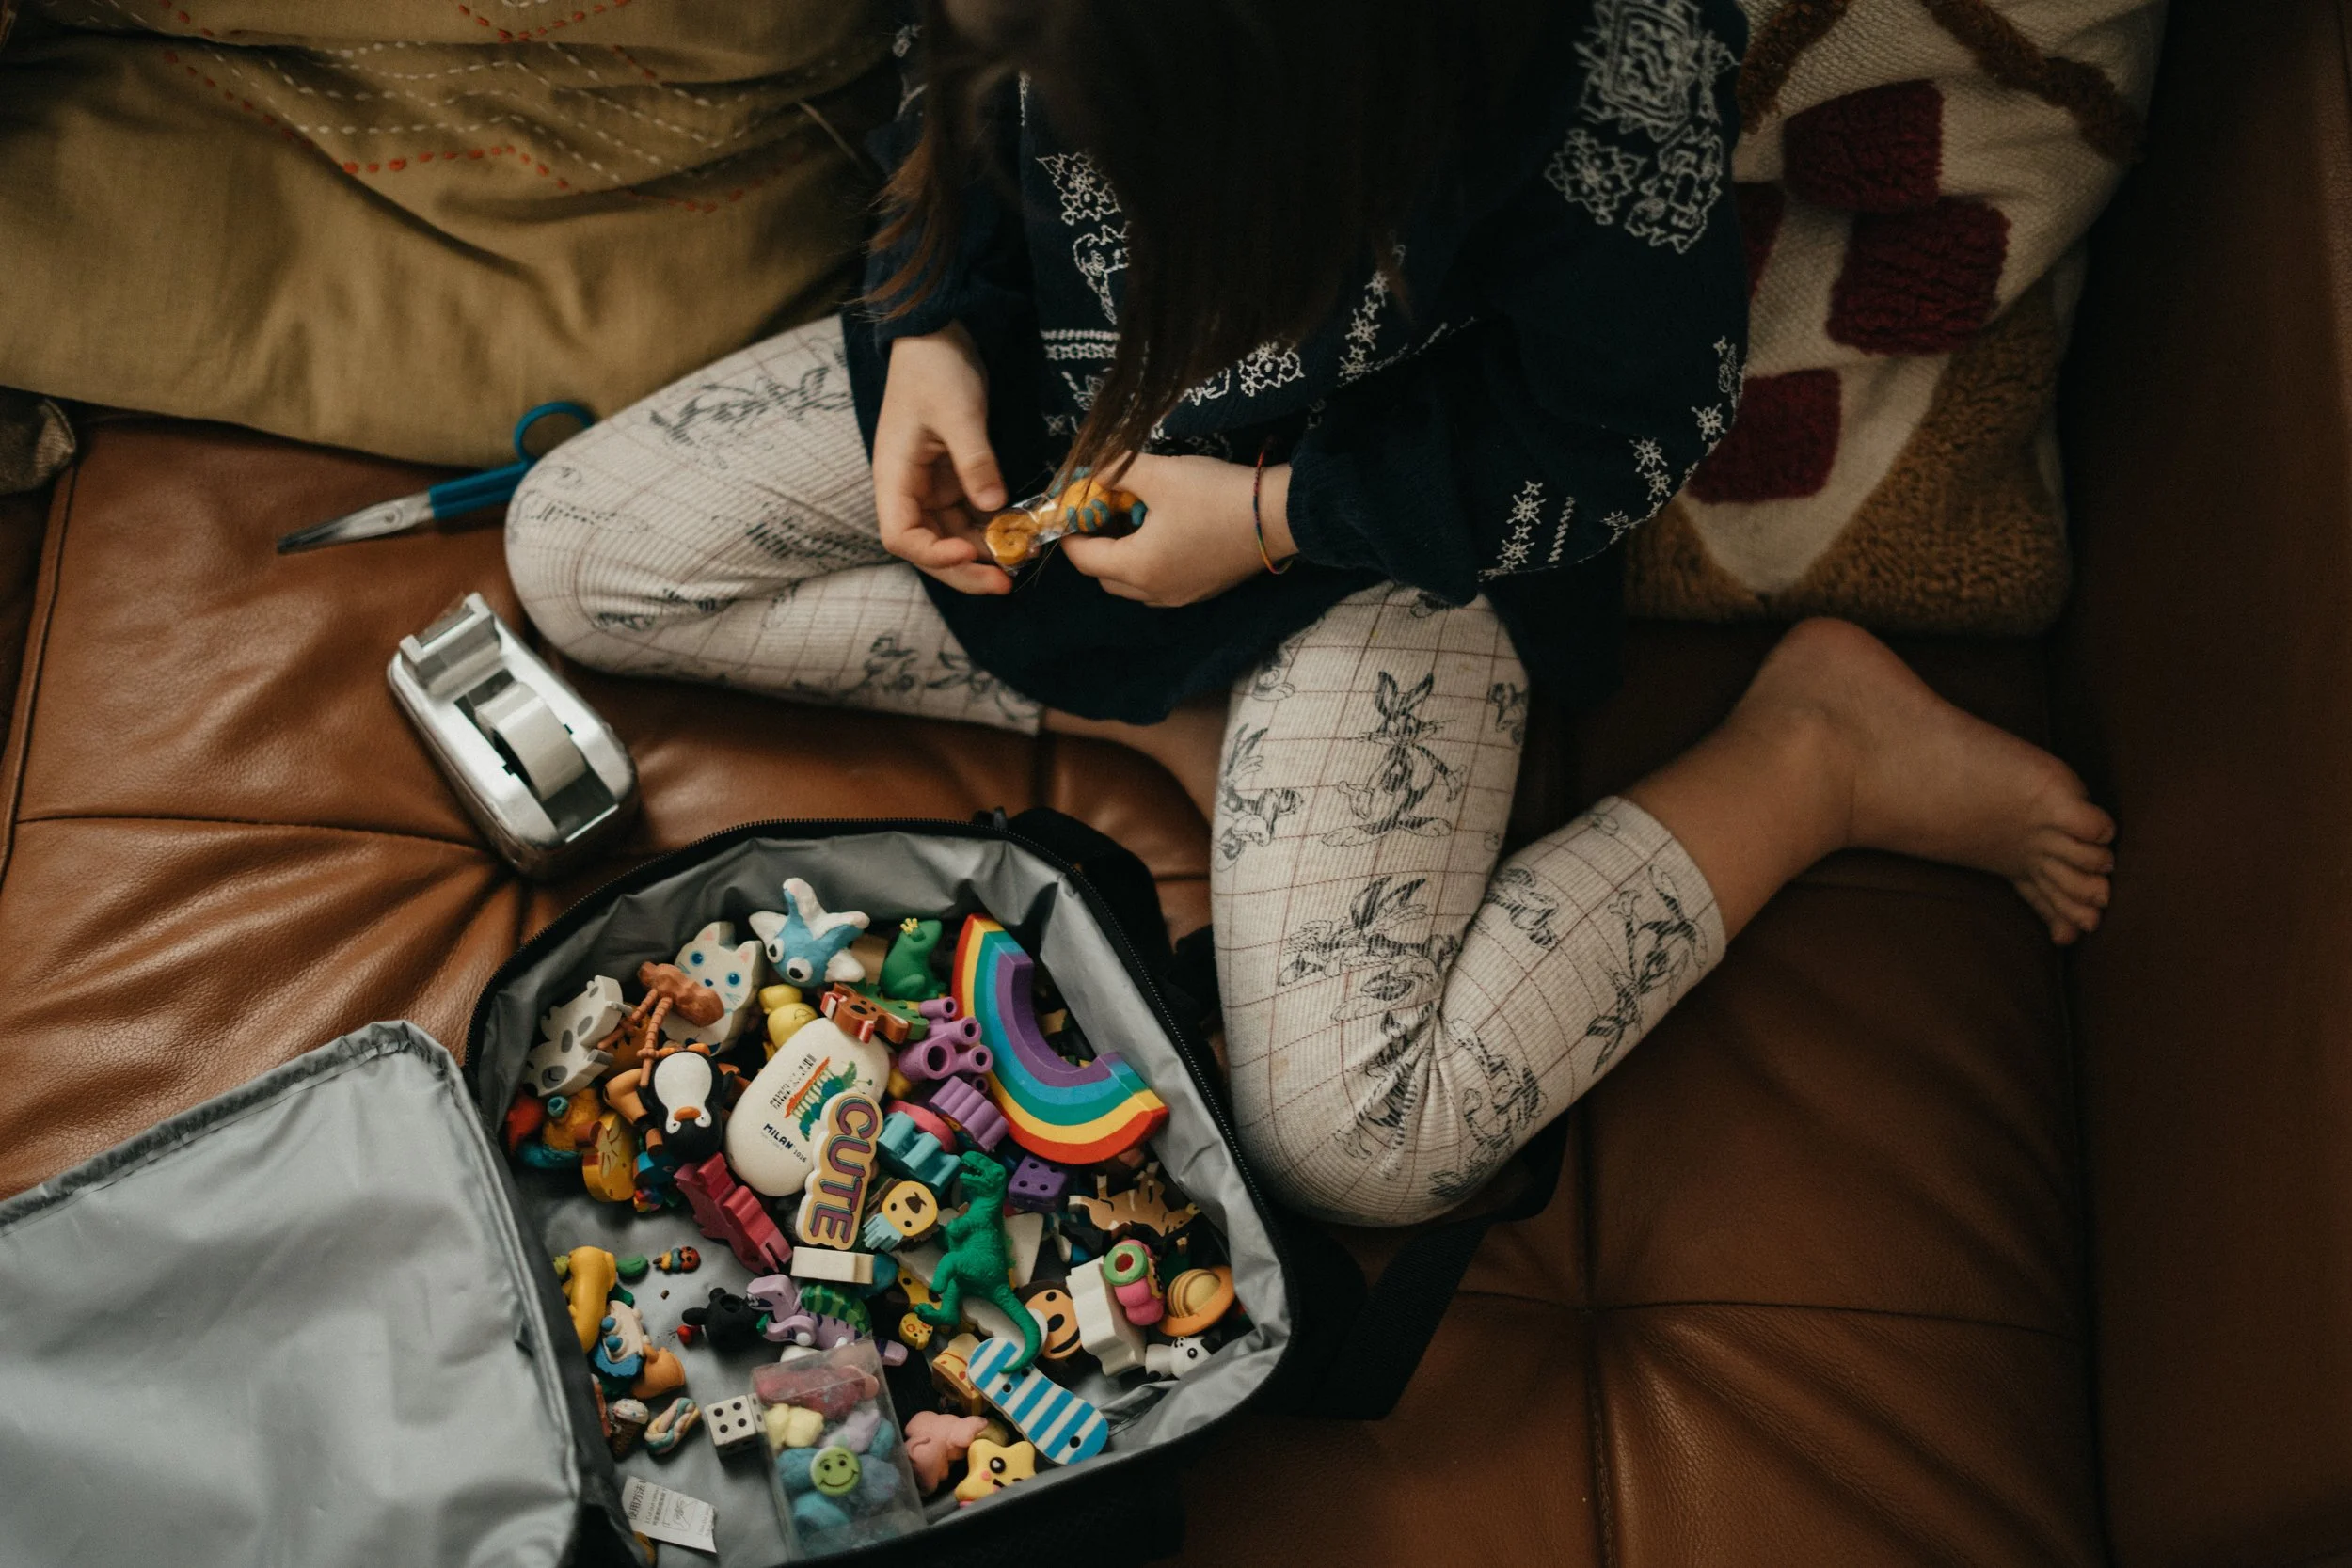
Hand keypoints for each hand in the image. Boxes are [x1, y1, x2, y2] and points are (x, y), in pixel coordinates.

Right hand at [871, 324, 1012, 594]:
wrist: (937, 334)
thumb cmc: (936, 368)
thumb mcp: (959, 413)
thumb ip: (975, 462)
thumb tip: (992, 508)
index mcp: (894, 476)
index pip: (901, 535)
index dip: (932, 554)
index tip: (968, 553)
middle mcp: (909, 489)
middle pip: (928, 547)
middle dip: (964, 569)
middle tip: (1004, 584)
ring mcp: (930, 486)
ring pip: (951, 536)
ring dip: (982, 553)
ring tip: (1020, 561)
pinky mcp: (952, 479)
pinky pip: (969, 516)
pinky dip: (991, 529)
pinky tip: (1019, 536)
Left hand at [1061, 453, 1294, 607]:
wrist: (1279, 516)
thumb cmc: (1215, 495)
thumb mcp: (1159, 473)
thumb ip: (1116, 470)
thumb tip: (1092, 470)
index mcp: (1138, 567)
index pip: (1082, 558)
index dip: (1070, 531)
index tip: (1074, 505)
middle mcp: (1155, 593)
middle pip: (1105, 576)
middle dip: (1097, 545)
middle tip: (1106, 509)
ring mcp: (1182, 596)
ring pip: (1134, 583)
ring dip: (1125, 556)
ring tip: (1137, 519)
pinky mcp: (1203, 591)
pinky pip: (1161, 583)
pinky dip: (1151, 562)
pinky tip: (1167, 531)